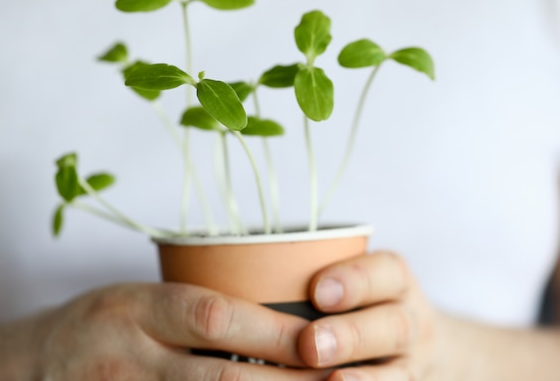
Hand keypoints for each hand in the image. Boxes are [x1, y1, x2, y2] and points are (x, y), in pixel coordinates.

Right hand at [36, 283, 328, 380]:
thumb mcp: (142, 296)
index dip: (273, 333)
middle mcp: (128, 359)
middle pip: (219, 380)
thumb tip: (281, 326)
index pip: (213, 317)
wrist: (35, 363)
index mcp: (136, 308)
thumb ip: (199, 310)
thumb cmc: (106, 322)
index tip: (320, 340)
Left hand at [297, 251, 438, 379]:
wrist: (411, 344)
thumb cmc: (359, 303)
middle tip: (310, 345)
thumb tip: (224, 267)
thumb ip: (307, 275)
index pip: (386, 271)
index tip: (317, 291)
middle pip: (393, 326)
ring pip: (398, 372)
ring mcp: (410, 362)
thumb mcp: (352, 278)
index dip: (354, 280)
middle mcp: (409, 321)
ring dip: (363, 380)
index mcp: (393, 282)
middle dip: (350, 335)